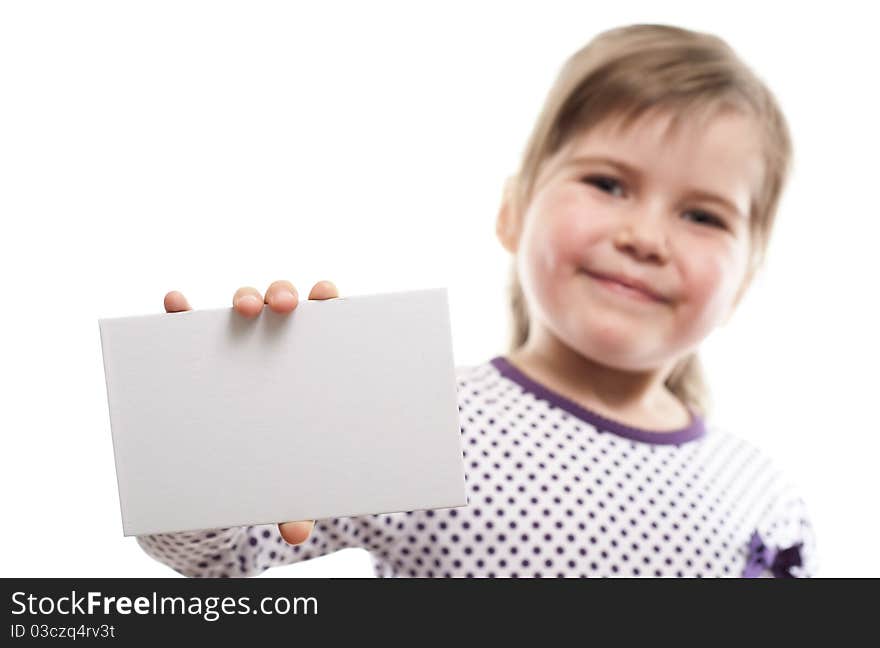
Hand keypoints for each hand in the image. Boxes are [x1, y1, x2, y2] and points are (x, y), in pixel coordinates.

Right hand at [163, 279, 340, 545]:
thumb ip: (295, 496)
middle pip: (284, 301)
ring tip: (245, 309)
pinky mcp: (196, 345)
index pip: (325, 316)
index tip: (329, 293)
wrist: (236, 459)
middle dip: (284, 294)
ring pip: (243, 302)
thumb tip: (296, 531)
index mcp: (310, 355)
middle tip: (284, 307)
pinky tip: (175, 303)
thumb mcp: (287, 474)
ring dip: (245, 296)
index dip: (328, 297)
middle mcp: (276, 337)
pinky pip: (186, 322)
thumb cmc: (276, 454)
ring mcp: (237, 337)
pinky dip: (180, 310)